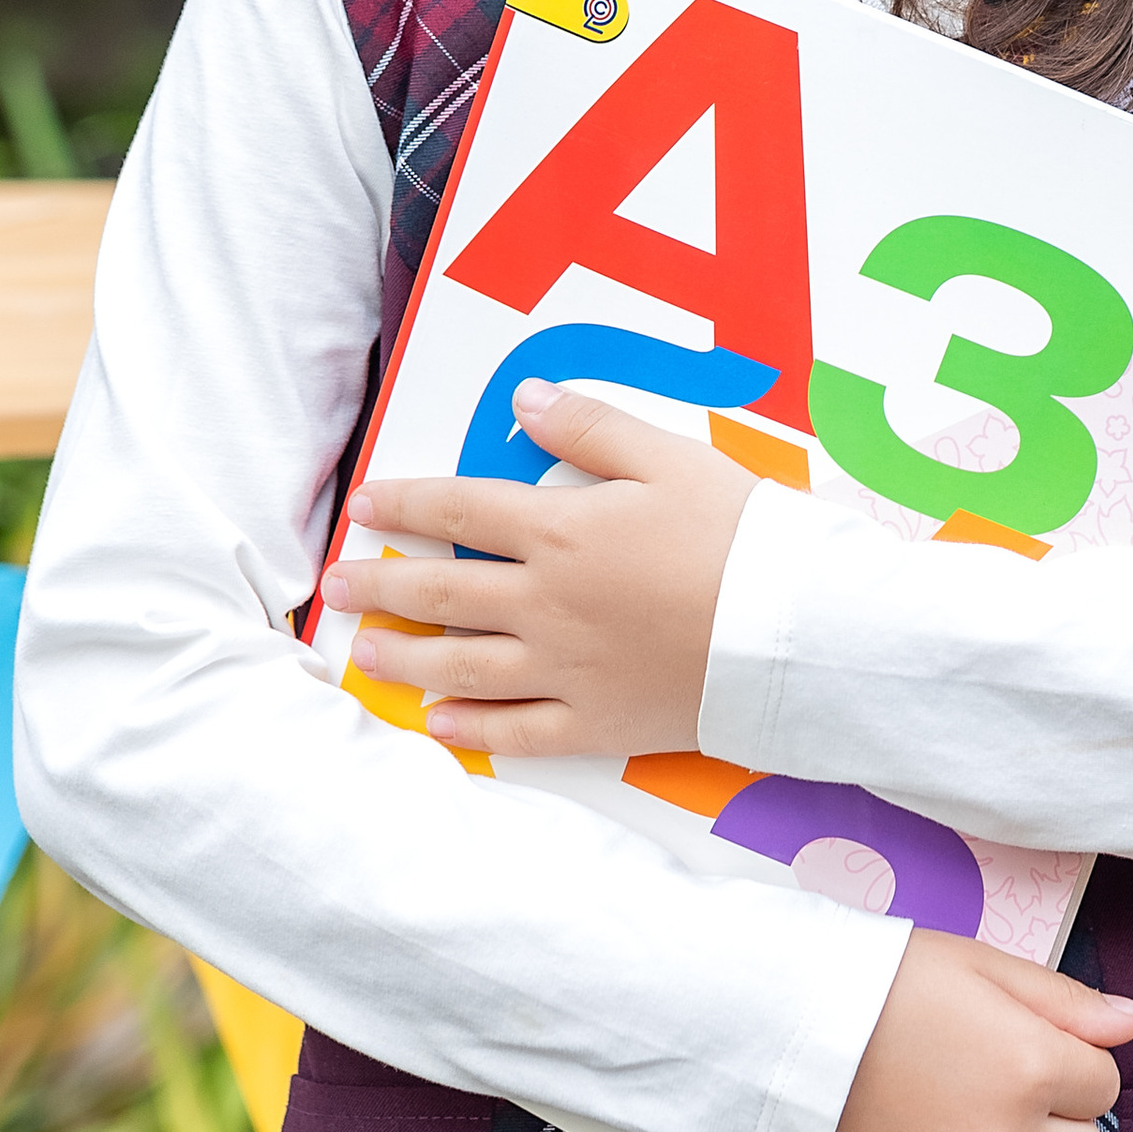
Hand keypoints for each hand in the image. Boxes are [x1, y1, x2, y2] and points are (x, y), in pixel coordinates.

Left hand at [322, 381, 754, 760]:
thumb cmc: (740, 535)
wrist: (796, 632)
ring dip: (405, 658)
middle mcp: (547, 604)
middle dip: (382, 585)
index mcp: (562, 531)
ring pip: (462, 667)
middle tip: (336, 585)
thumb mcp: (670, 458)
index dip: (405, 504)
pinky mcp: (596, 723)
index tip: (365, 505)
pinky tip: (437, 723)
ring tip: (365, 651)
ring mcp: (565, 670)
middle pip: (443, 593)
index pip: (460, 510)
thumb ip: (590, 428)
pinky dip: (470, 727)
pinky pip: (516, 732)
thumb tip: (524, 400)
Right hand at [817, 932, 1132, 1131]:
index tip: (1030, 1050)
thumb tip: (1131, 1024)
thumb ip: (1064, 1000)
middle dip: (1055, 1124)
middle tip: (1003, 1094)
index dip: (1072, 1064)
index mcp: (1031, 1066)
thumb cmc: (881, 982)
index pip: (1103, 1086)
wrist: (781, 1025)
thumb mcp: (980, 964)